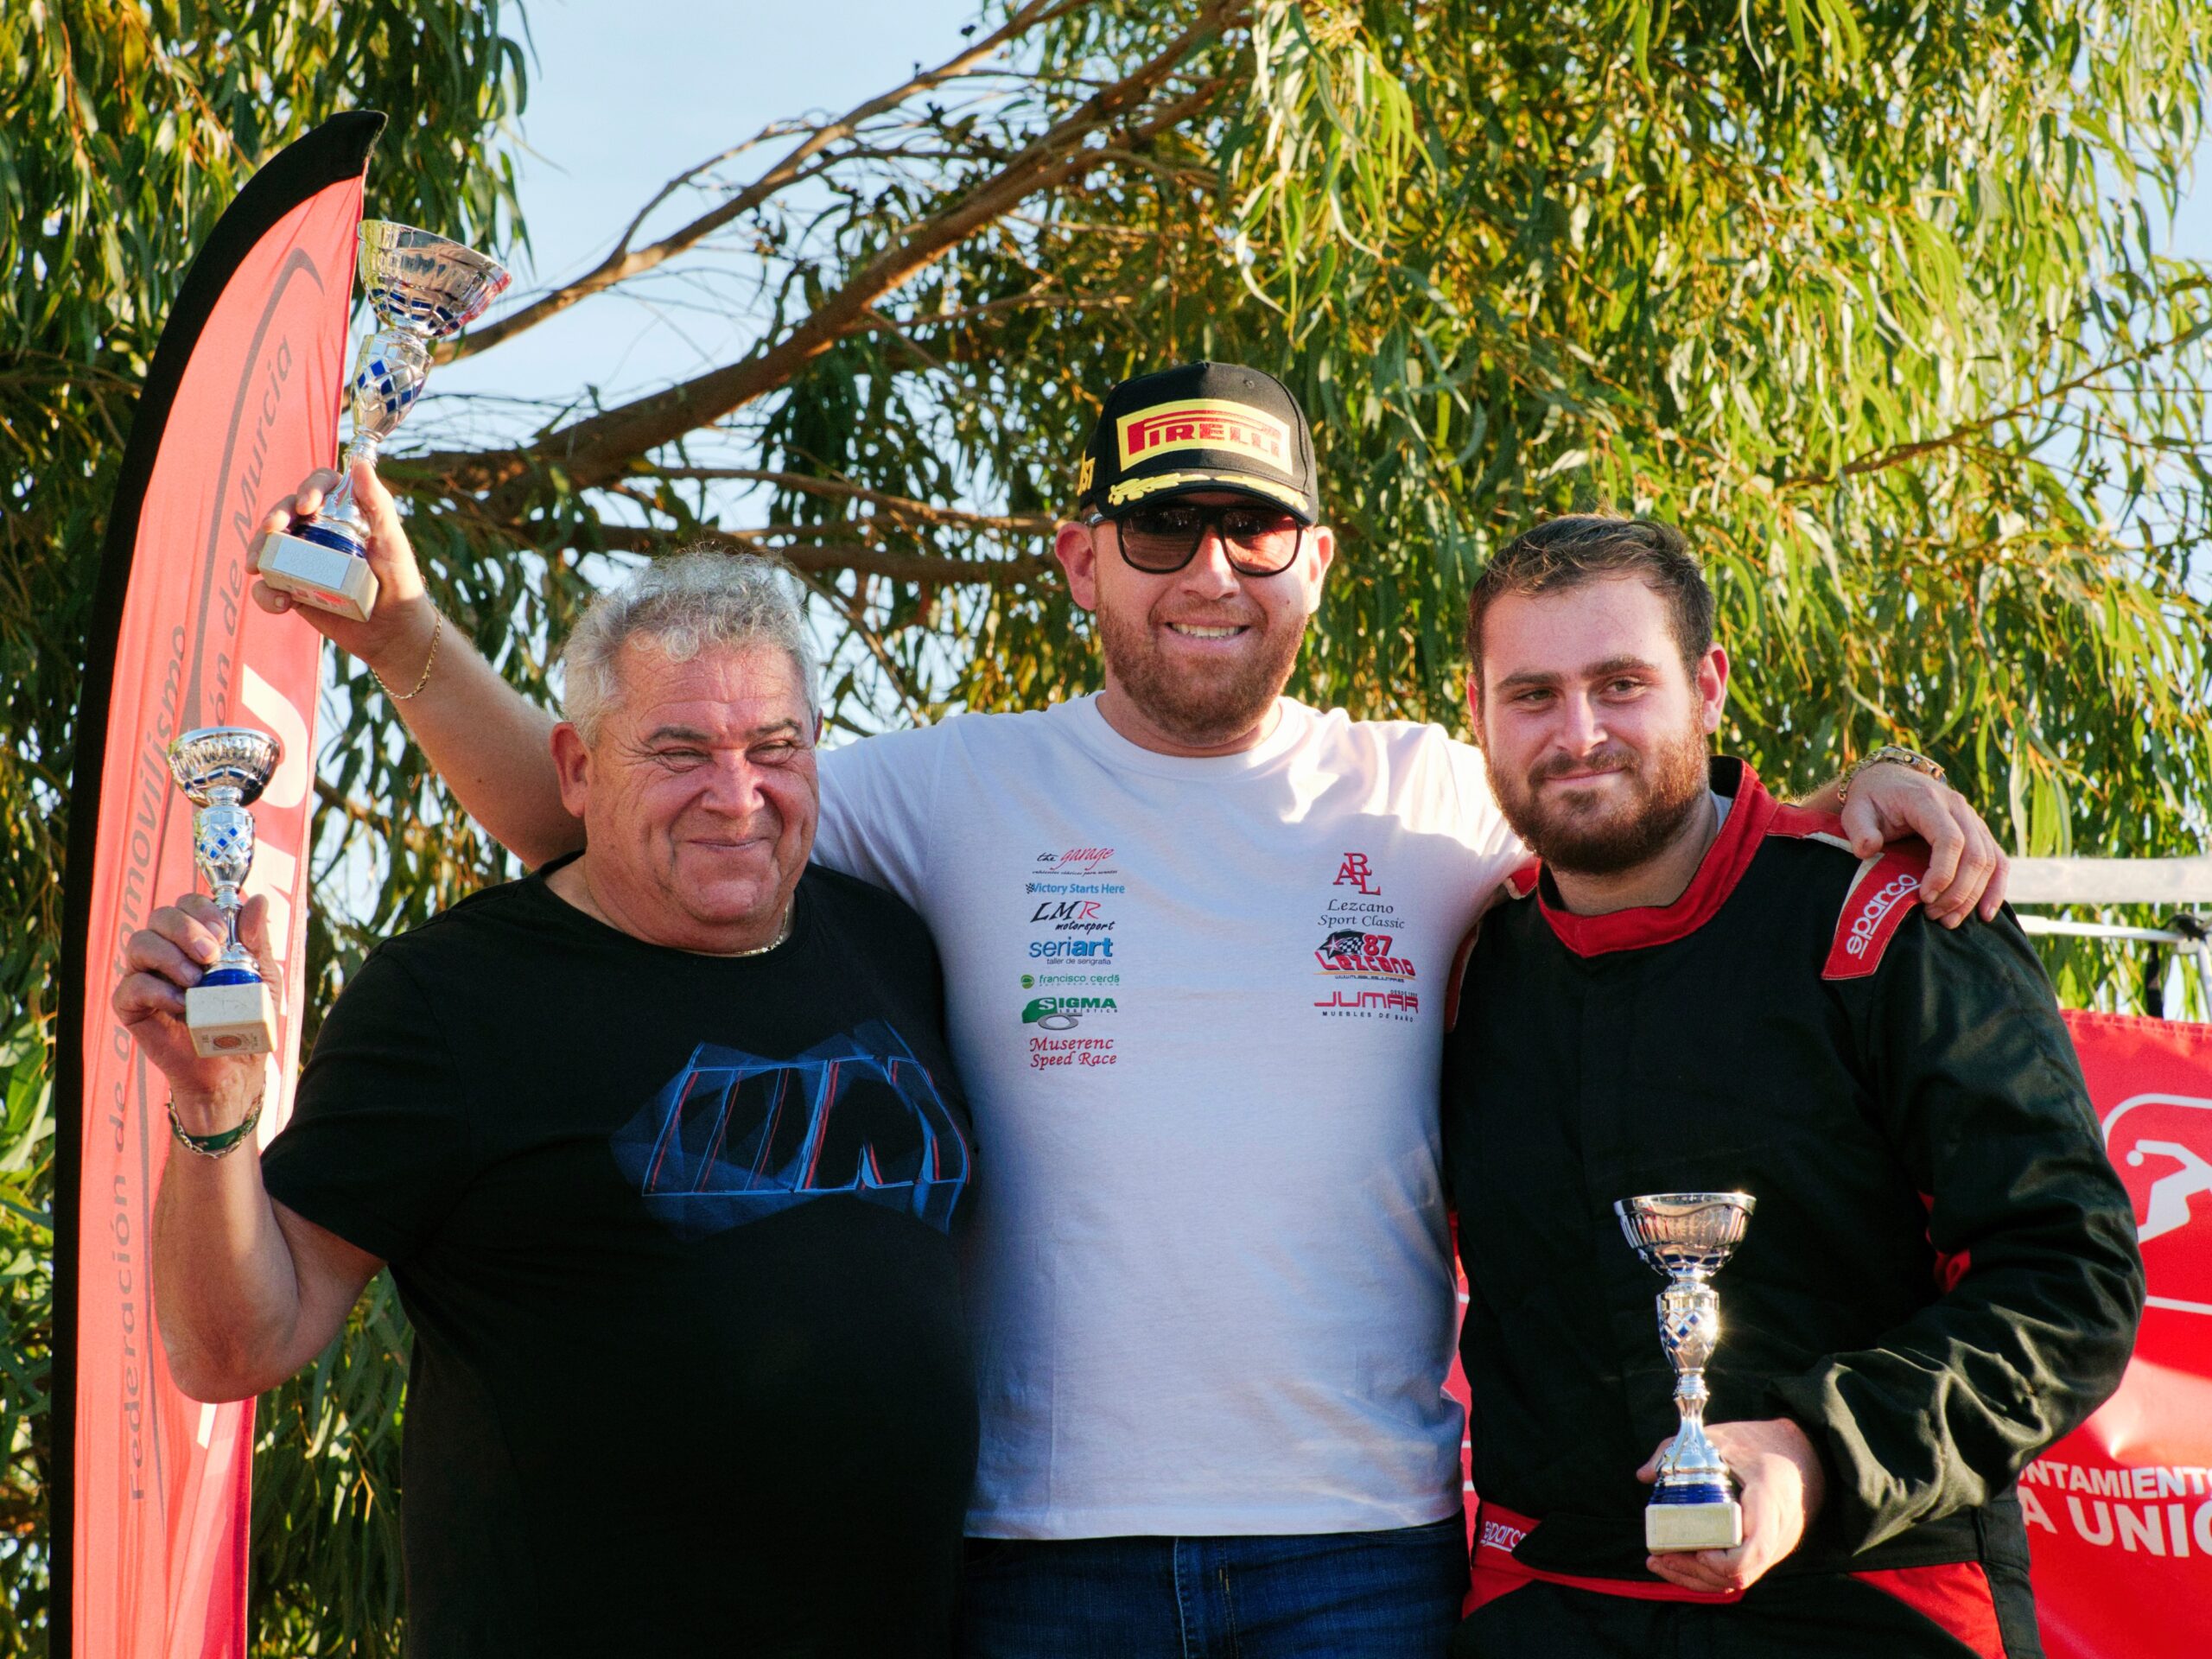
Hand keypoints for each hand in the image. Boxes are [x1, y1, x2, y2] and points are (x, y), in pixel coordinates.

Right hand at [112, 893, 278, 1128]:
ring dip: (170, 956)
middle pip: (160, 916)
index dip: (201, 909)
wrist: (233, 1067)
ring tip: (196, 982)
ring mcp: (146, 976)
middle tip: (211, 955)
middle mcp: (167, 950)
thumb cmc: (246, 1017)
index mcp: (197, 938)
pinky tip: (182, 1005)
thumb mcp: (261, 976)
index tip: (223, 931)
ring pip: (139, 943)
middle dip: (186, 929)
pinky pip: (131, 986)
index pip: (187, 903)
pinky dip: (157, 991)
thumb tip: (257, 900)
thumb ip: (256, 939)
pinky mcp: (132, 1005)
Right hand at [254, 456, 437, 684]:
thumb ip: (378, 504)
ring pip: (269, 545)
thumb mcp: (391, 543)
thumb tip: (359, 464)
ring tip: (257, 567)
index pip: (320, 486)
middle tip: (273, 528)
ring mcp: (303, 559)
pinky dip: (266, 594)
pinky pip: (269, 586)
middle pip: (287, 511)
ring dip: (259, 551)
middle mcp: (319, 532)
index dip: (310, 487)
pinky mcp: (293, 589)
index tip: (309, 505)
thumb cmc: (400, 582)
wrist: (395, 633)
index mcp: (343, 514)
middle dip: (275, 516)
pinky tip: (280, 603)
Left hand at [1637, 1417, 1827, 1594]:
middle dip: (1696, 1571)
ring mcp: (1775, 1547)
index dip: (1724, 1560)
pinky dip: (1710, 1575)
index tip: (1697, 1550)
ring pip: (1739, 1579)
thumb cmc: (1759, 1443)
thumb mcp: (1719, 1437)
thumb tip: (1643, 1475)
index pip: (1755, 1549)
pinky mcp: (1767, 1552)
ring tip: (1659, 1563)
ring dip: (1698, 1577)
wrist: (1803, 1454)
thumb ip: (1678, 1450)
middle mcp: (1778, 1532)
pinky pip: (1740, 1573)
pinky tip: (1681, 1565)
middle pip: (1741, 1572)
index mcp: (1769, 1501)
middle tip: (1658, 1558)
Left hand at [1839, 765, 2007, 926]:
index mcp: (1928, 801)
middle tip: (1934, 916)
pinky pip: (1998, 861)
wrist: (1890, 779)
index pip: (1950, 839)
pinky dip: (1996, 888)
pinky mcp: (1979, 833)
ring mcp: (1972, 820)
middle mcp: (1958, 808)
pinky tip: (1985, 914)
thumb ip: (1859, 829)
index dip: (1943, 872)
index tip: (1925, 898)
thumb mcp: (1856, 810)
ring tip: (1949, 921)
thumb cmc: (1871, 799)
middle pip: (1975, 854)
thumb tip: (1867, 850)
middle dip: (1958, 892)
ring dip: (1974, 896)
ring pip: (1990, 861)